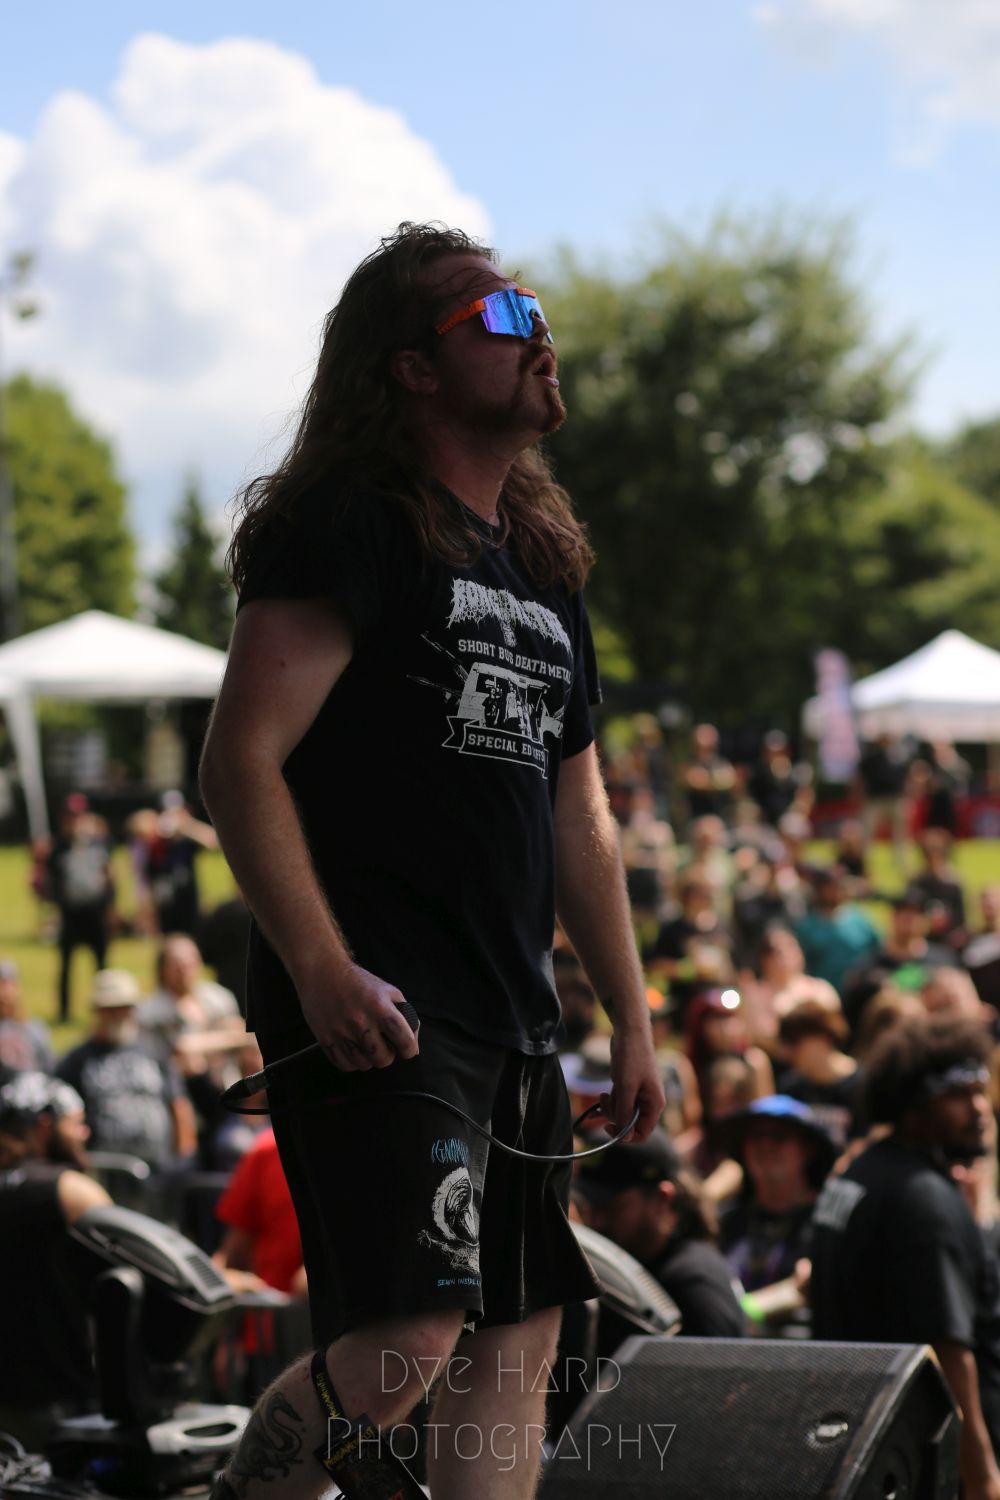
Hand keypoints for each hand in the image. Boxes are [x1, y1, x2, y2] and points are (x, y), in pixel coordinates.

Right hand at [297, 961, 419, 1072]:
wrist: (323, 972)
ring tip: (366, 1045)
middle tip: (383, 1046)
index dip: (409, 1050)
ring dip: (369, 1059)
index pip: (404, 1041)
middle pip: (383, 1059)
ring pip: (363, 1065)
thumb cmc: (359, 982)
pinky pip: (345, 1065)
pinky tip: (353, 1048)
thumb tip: (414, 1047)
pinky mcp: (325, 1039)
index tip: (406, 1050)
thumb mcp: (389, 991)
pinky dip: (352, 1062)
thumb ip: (405, 1016)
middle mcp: (361, 1022)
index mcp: (380, 1007)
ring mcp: (341, 1032)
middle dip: (387, 1055)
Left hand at [604, 1028, 665, 1143]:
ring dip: (610, 1107)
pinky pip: (619, 1103)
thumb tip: (624, 1137)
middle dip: (615, 1116)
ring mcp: (639, 1094)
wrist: (629, 1032)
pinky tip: (599, 1102)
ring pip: (622, 1113)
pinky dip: (609, 1103)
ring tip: (603, 1094)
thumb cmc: (631, 1058)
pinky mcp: (630, 1087)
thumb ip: (625, 1113)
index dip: (626, 1136)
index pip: (643, 1133)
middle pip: (630, 1124)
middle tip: (605, 1101)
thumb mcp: (626, 1088)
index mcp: (655, 1105)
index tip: (609, 1127)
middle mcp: (649, 1102)